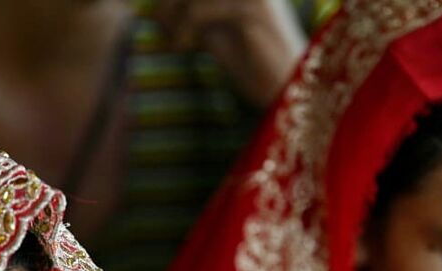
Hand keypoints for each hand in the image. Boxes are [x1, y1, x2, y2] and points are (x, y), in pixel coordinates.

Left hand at [156, 0, 307, 107]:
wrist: (285, 89)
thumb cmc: (252, 64)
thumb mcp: (217, 33)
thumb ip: (195, 16)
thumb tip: (156, 11)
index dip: (173, 1)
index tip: (160, 17)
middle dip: (170, 2)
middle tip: (160, 25)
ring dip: (174, 15)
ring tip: (174, 41)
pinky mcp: (252, 11)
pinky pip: (203, 10)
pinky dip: (184, 29)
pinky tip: (183, 48)